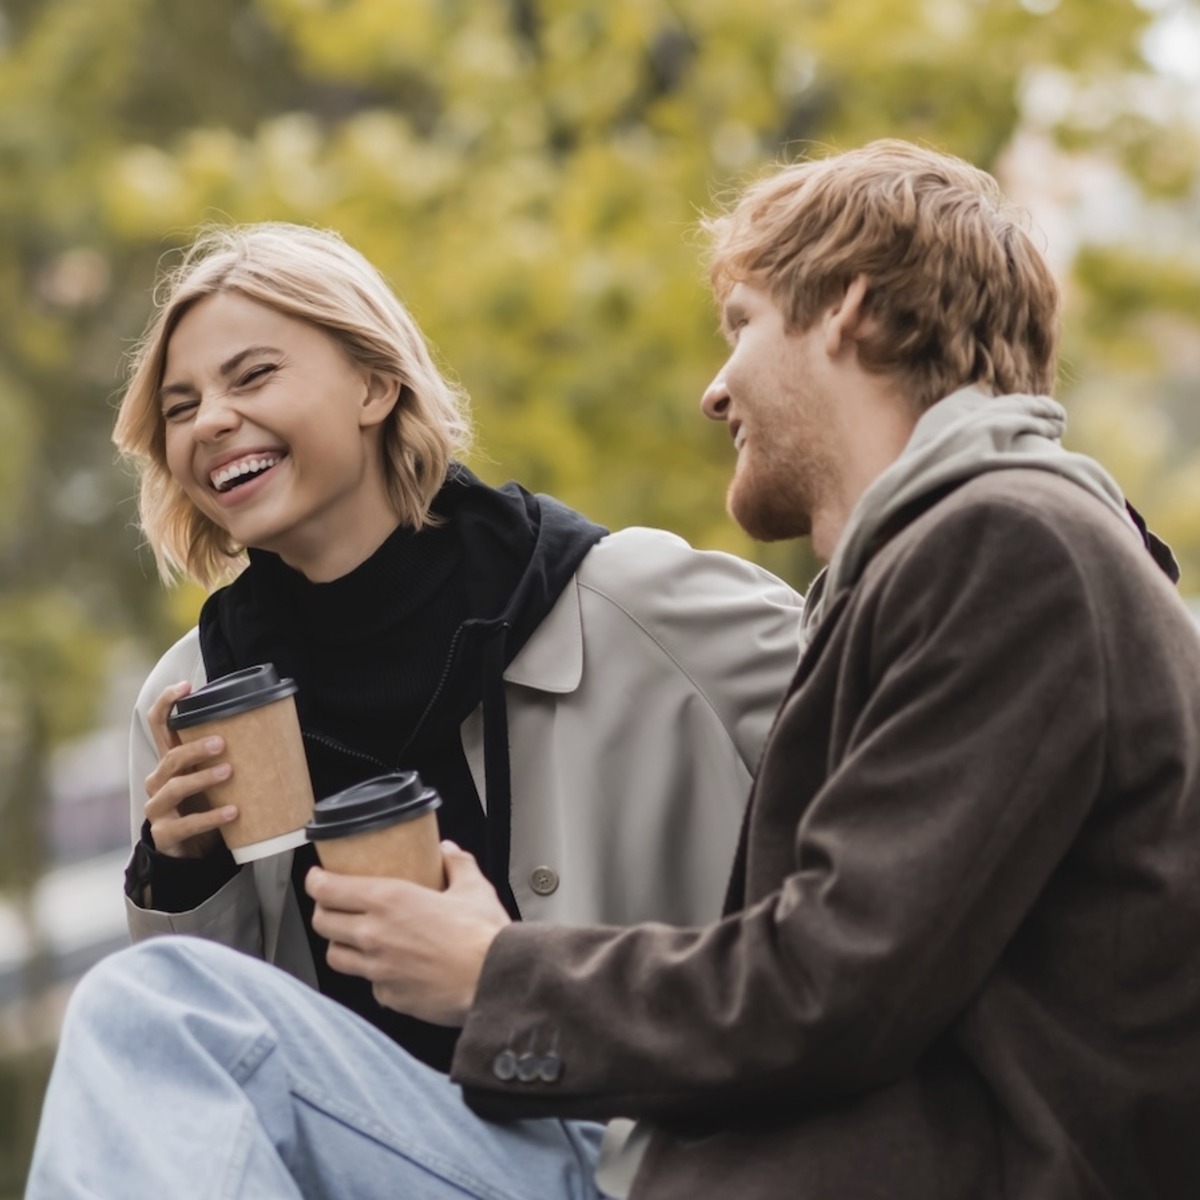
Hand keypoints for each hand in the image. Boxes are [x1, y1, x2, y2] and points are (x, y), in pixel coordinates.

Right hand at [143, 681, 237, 858]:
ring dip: (203, 778)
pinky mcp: (165, 833)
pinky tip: (233, 812)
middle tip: (222, 743)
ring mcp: (158, 808)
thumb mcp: (210, 778)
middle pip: (170, 757)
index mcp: (170, 762)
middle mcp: (158, 781)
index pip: (159, 726)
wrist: (189, 854)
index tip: (185, 686)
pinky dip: (211, 816)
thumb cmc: (204, 806)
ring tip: (229, 772)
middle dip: (195, 748)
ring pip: (175, 787)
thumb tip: (270, 727)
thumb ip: (224, 756)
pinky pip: (187, 823)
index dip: (166, 703)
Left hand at [306, 842, 511, 1025]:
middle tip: (334, 905)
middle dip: (323, 911)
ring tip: (352, 938)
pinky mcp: (388, 995)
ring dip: (339, 944)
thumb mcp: (473, 888)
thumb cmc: (483, 937)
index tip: (317, 877)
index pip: (328, 889)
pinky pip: (368, 983)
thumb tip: (448, 852)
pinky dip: (372, 974)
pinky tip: (388, 966)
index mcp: (390, 901)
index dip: (316, 881)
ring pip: (335, 956)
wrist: (493, 981)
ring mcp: (377, 969)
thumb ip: (457, 864)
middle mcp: (374, 935)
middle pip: (322, 922)